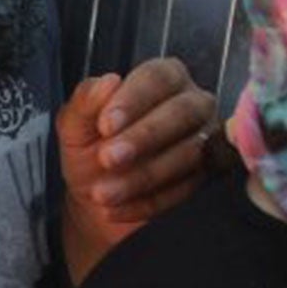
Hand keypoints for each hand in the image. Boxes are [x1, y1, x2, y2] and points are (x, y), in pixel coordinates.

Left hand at [58, 56, 215, 283]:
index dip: (132, 100)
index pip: (157, 78)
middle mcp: (194, 103)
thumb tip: (108, 81)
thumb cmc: (91, 149)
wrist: (100, 197)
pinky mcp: (210, 177)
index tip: (105, 125)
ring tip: (103, 193)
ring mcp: (209, 140)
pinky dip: (148, 203)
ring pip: (189, 153)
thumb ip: (85, 101)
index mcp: (164, 77)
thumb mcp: (76, 125)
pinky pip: (187, 189)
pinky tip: (115, 210)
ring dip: (143, 175)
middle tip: (107, 159)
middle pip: (182, 112)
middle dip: (143, 137)